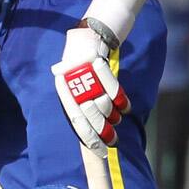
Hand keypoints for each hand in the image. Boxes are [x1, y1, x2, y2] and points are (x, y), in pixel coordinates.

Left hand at [52, 26, 130, 155]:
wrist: (90, 36)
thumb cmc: (83, 65)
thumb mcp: (77, 84)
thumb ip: (81, 105)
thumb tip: (93, 134)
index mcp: (64, 90)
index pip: (76, 120)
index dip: (89, 138)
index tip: (101, 152)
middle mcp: (72, 82)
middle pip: (90, 114)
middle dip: (103, 131)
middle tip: (113, 141)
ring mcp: (84, 73)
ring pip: (104, 103)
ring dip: (113, 114)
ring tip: (116, 117)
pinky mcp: (97, 63)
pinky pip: (114, 90)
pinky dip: (121, 101)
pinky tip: (124, 106)